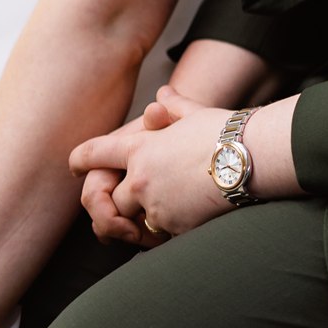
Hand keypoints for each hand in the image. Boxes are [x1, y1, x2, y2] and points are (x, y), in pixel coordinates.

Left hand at [71, 87, 228, 241]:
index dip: (80, 160)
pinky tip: (189, 215)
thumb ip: (174, 107)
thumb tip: (164, 93)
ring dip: (145, 217)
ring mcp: (155, 205)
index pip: (96, 154)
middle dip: (121, 200)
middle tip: (140, 196)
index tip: (74, 166)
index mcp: (139, 149)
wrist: (253, 157)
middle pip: (111, 198)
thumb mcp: (195, 113)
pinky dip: (169, 227)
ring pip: (135, 221)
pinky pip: (160, 234)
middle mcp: (140, 179)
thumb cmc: (227, 131)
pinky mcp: (175, 226)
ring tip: (169, 206)